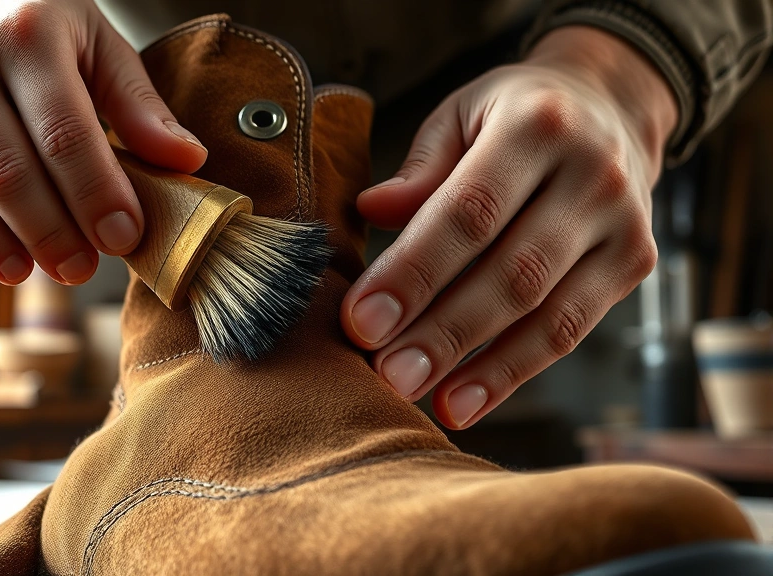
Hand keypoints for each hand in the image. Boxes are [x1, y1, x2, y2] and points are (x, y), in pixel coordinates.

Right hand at [0, 0, 207, 284]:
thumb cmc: (48, 38)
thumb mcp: (102, 51)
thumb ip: (141, 106)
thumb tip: (186, 161)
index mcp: (24, 33)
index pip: (64, 132)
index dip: (96, 194)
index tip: (124, 237)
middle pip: (8, 174)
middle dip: (54, 234)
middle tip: (86, 269)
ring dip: (6, 249)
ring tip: (45, 272)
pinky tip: (4, 248)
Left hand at [341, 26, 676, 428]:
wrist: (611, 105)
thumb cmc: (515, 115)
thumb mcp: (462, 114)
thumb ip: (421, 168)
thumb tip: (371, 210)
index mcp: (537, 125)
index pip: (467, 211)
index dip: (413, 272)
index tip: (362, 320)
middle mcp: (592, 174)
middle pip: (510, 272)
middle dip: (442, 331)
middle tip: (387, 374)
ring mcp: (623, 224)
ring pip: (546, 313)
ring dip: (479, 365)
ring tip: (423, 398)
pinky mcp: (634, 264)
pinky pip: (569, 332)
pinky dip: (513, 373)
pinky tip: (465, 401)